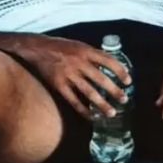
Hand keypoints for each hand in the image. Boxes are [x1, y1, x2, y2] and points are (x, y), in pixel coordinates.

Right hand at [15, 36, 130, 120]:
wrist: (34, 48)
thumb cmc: (60, 47)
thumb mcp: (79, 45)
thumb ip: (93, 56)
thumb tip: (111, 67)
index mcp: (86, 50)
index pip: (109, 61)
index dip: (120, 72)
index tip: (128, 81)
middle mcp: (78, 62)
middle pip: (101, 79)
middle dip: (114, 91)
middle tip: (124, 100)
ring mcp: (68, 74)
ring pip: (89, 92)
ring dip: (102, 104)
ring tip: (112, 113)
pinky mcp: (57, 84)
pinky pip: (73, 100)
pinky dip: (83, 109)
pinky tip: (92, 116)